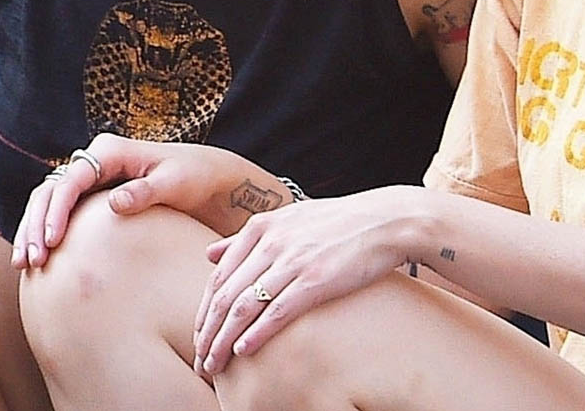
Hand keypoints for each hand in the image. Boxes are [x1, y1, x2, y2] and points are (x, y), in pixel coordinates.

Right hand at [11, 135, 242, 268]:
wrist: (206, 179)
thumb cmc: (194, 177)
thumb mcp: (175, 182)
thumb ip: (145, 191)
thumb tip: (114, 203)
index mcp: (110, 151)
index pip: (70, 181)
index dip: (56, 212)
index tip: (52, 243)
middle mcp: (94, 160)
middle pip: (49, 190)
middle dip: (35, 225)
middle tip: (31, 262)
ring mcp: (90, 178)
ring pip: (47, 202)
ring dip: (32, 231)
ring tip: (24, 266)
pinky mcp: (91, 197)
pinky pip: (58, 213)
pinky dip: (43, 234)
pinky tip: (37, 263)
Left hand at [192, 185, 416, 375]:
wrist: (385, 220)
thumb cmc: (337, 223)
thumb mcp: (288, 219)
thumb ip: (247, 237)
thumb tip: (210, 253)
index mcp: (261, 226)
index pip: (219, 276)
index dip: (204, 310)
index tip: (198, 335)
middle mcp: (271, 242)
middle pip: (225, 294)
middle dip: (207, 332)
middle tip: (199, 359)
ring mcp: (293, 260)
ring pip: (244, 306)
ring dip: (224, 340)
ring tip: (214, 365)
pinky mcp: (316, 280)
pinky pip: (277, 311)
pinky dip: (256, 334)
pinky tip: (244, 351)